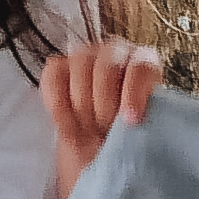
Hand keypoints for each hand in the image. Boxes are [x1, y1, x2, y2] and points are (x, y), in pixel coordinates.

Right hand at [47, 39, 162, 198]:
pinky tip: (66, 126)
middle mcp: (115, 53)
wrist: (99, 145)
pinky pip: (53, 77)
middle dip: (104, 103)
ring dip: (82, 105)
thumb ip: (142, 125)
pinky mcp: (58, 68)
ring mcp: (84, 57)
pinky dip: (58, 103)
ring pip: (79, 66)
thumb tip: (134, 127)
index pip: (140, 68)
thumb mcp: (142, 132)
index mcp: (144, 64)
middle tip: (103, 130)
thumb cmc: (126, 137)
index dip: (134, 93)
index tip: (130, 120)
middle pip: (107, 66)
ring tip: (87, 132)